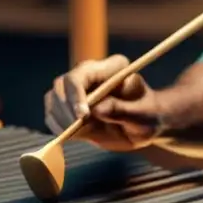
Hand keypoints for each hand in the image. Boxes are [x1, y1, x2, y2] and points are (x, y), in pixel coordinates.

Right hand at [43, 54, 163, 151]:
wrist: (145, 125)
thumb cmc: (149, 116)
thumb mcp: (141, 115)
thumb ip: (121, 110)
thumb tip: (96, 110)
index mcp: (111, 68)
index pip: (82, 75)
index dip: (76, 94)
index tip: (83, 115)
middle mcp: (91, 75)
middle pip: (61, 85)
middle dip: (65, 108)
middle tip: (76, 129)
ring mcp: (79, 91)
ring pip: (53, 99)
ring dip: (60, 119)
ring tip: (78, 133)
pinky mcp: (71, 108)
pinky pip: (53, 115)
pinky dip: (58, 127)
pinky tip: (73, 135)